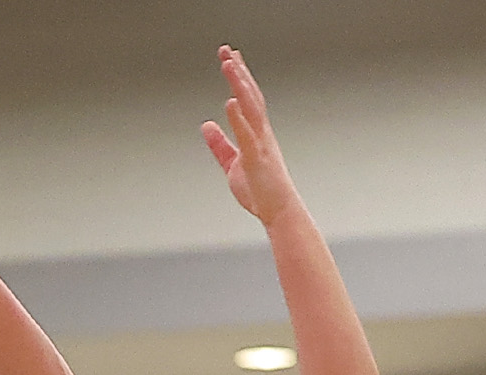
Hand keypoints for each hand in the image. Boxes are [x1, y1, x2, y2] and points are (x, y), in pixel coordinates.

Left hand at [201, 46, 300, 228]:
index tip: (230, 57)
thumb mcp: (232, 164)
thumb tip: (206, 125)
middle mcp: (261, 133)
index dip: (239, 77)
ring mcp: (261, 144)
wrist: (278, 212)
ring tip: (228, 65)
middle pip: (249, 95)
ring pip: (250, 108)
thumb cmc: (260, 191)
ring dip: (239, 85)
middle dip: (238, 72)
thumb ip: (219, 144)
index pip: (247, 98)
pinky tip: (230, 102)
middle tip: (226, 50)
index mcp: (257, 133)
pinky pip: (247, 135)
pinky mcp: (257, 159)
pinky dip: (239, 118)